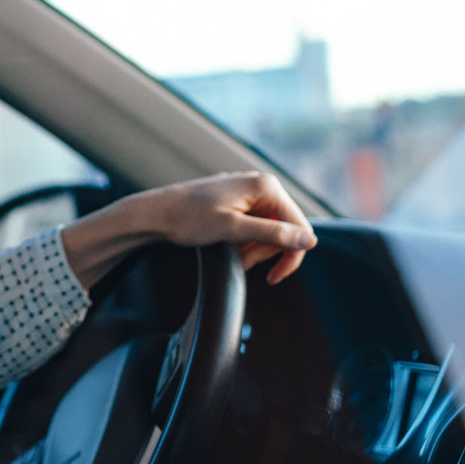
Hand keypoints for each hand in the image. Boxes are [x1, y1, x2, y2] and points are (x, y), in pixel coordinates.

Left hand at [61, 171, 315, 289]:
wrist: (154, 214)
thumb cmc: (188, 219)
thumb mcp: (233, 230)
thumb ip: (273, 234)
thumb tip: (310, 240)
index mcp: (266, 187)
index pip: (299, 227)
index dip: (290, 256)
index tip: (273, 278)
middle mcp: (261, 185)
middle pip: (284, 230)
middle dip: (264, 252)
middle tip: (241, 262)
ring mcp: (248, 192)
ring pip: (268, 231)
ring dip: (253, 249)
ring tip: (230, 253)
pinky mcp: (237, 201)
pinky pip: (253, 227)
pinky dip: (243, 242)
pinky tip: (227, 246)